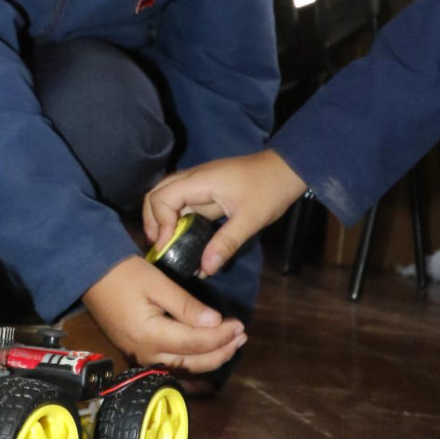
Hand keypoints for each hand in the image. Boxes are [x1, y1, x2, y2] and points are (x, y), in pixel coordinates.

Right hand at [83, 255, 246, 374]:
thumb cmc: (124, 274)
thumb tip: (215, 323)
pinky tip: (205, 352)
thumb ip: (187, 306)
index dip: (221, 336)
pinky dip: (192, 361)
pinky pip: (171, 365)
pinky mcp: (138, 353)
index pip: (196, 343)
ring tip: (230, 345)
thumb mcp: (157, 284)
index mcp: (150, 336)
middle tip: (242, 336)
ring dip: (209, 358)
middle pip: (192, 362)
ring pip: (183, 367)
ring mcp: (140, 357)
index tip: (239, 325)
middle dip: (221, 351)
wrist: (89, 276)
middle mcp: (145, 354)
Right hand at [143, 150, 305, 276]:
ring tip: (166, 245)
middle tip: (159, 246)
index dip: (159, 222)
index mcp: (200, 181)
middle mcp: (194, 178)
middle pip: (157, 193)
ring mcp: (199, 183)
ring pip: (167, 196)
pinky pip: (183, 202)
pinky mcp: (206, 190)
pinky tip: (183, 239)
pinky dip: (177, 219)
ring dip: (162, 219)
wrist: (287, 170)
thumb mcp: (250, 219)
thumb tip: (205, 268)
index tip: (167, 245)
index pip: (162, 197)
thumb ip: (226, 243)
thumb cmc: (270, 190)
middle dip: (152, 220)